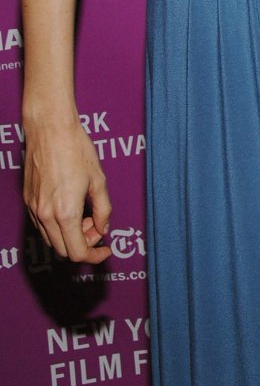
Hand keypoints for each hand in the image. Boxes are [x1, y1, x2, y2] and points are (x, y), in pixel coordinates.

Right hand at [24, 121, 111, 262]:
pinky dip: (58, 226)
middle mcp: (46, 215)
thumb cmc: (76, 149)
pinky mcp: (28, 200)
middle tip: (96, 224)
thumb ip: (103, 209)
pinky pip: (43, 225)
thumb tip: (103, 229)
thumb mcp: (98, 180)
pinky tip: (70, 205)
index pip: (77, 252)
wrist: (50, 129)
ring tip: (84, 211)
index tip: (105, 249)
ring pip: (52, 239)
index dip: (94, 256)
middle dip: (83, 244)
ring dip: (70, 235)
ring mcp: (34, 209)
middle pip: (63, 251)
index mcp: (66, 213)